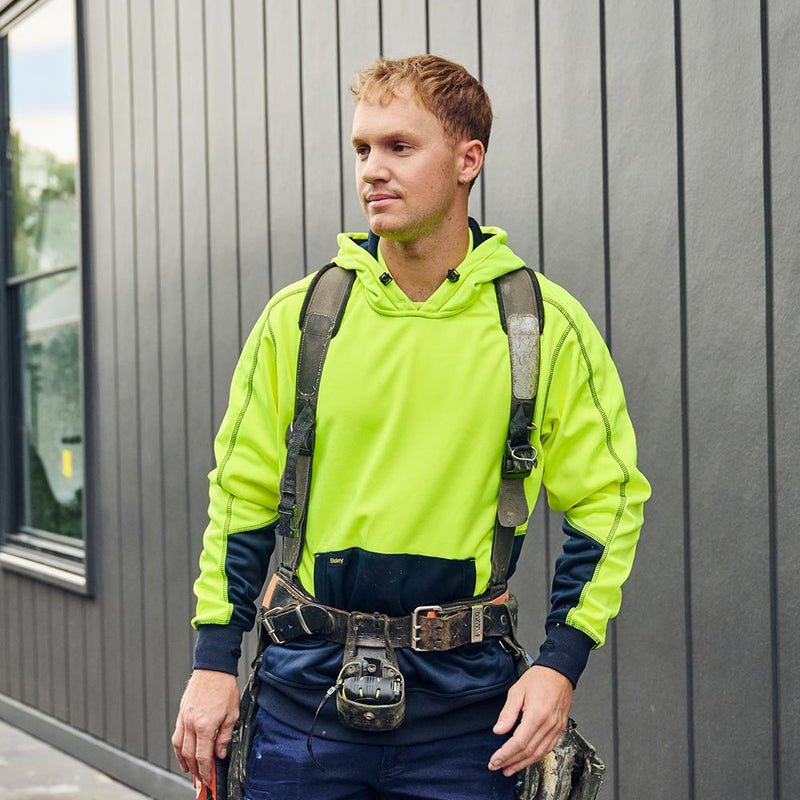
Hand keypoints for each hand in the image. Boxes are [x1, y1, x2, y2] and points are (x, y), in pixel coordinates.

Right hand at [172, 669, 240, 785]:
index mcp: (205, 726)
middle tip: (201, 779)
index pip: (203, 757)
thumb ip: (225, 736)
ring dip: (184, 762)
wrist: (213, 667)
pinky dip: (178, 748)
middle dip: (195, 770)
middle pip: (189, 755)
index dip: (206, 771)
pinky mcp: (181, 713)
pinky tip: (183, 752)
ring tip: (190, 770)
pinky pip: (176, 735)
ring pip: (179, 747)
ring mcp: (184, 718)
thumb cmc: (224, 686)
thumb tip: (220, 753)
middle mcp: (191, 724)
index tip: (209, 780)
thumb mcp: (233, 713)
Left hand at [488, 665, 572, 776]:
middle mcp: (548, 725)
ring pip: (539, 754)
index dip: (505, 754)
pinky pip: (548, 748)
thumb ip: (507, 713)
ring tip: (509, 768)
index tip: (494, 760)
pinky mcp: (559, 729)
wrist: (559, 672)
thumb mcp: (517, 691)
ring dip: (522, 763)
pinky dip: (536, 757)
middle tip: (497, 766)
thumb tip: (498, 730)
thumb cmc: (538, 678)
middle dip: (510, 762)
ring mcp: (556, 728)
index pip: (519, 742)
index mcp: (536, 715)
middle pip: (528, 751)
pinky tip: (526, 760)